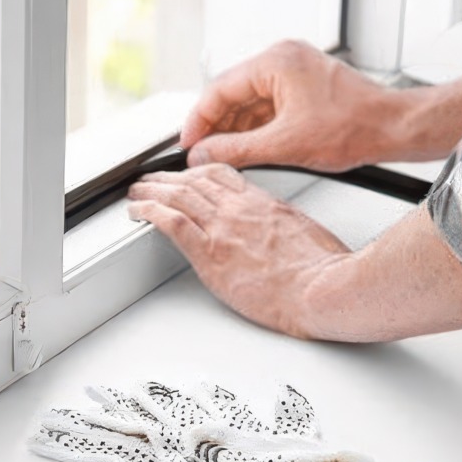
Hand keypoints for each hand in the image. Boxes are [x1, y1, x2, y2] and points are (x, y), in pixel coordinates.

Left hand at [127, 164, 348, 337]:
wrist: (322, 289)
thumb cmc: (324, 271)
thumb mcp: (308, 235)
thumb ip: (287, 229)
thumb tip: (284, 237)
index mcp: (265, 204)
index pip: (224, 176)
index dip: (199, 171)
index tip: (188, 174)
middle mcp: (240, 210)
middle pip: (195, 181)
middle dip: (169, 179)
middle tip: (153, 180)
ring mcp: (224, 228)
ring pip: (178, 195)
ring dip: (151, 190)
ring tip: (136, 192)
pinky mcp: (210, 253)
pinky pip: (172, 222)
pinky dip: (149, 211)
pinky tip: (137, 211)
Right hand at [180, 40, 418, 171]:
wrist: (394, 129)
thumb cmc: (354, 128)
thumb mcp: (284, 145)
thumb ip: (236, 150)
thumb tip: (204, 154)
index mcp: (275, 62)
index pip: (219, 90)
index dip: (198, 121)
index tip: (187, 145)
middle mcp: (283, 59)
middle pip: (233, 94)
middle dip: (217, 127)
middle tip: (202, 155)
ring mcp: (295, 71)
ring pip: (251, 102)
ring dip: (236, 129)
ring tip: (223, 157)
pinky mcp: (305, 86)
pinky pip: (269, 105)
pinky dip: (257, 127)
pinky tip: (248, 149)